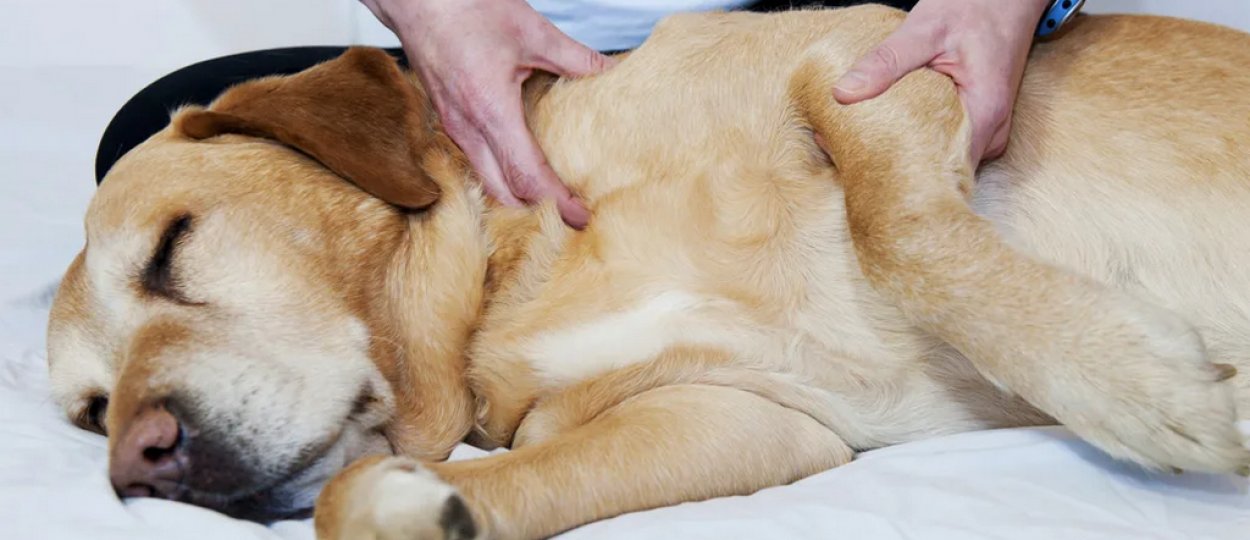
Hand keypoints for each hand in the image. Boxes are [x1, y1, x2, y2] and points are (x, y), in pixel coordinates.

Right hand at [361, 0, 615, 228]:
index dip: (556, 203)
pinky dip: (500, 178)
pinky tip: (521, 173)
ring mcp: (453, 128)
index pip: (527, 176)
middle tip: (572, 219)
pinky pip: (476, 164)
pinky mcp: (448, 121)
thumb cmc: (463, 8)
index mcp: (490, 110)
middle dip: (538, 212)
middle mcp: (467, 128)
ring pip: (486, 182)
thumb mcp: (531, 30)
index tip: (580, 219)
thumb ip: (575, 58)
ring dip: (518, 198)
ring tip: (551, 204)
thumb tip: (612, 72)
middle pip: (504, 193)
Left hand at [833, 0, 1050, 163]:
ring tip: (863, 143)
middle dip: (896, 163)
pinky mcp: (976, 125)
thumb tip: (843, 93)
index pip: (940, 166)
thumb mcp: (924, 29)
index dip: (900, 169)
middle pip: (939, 168)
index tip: (861, 164)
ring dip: (906, 151)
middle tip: (850, 153)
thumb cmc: (974, 7)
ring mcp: (986, 131)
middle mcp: (991, 132)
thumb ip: (885, 61)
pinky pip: (944, 142)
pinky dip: (917, 137)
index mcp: (985, 112)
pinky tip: (888, 130)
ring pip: (941, 157)